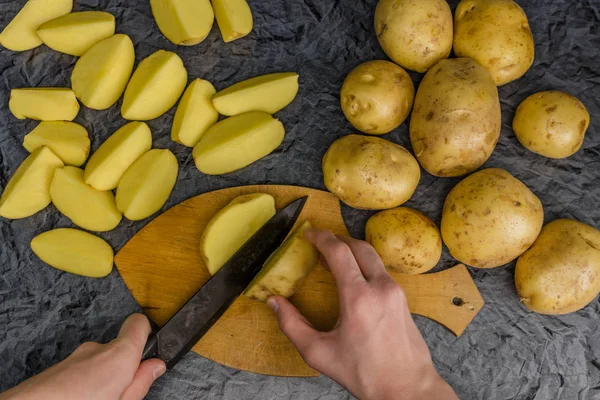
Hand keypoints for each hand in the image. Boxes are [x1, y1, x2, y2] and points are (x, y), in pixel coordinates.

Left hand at [0, 314, 164, 399]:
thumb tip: (156, 367)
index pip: (138, 324)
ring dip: (100, 379)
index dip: (146, 335)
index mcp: (118, 356)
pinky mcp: (57, 367)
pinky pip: (80, 371)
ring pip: (97, 362)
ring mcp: (74, 357)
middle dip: (122, 369)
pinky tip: (78, 399)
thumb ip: (140, 383)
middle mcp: (96, 349)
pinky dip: (82, 383)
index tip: (149, 353)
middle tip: (120, 393)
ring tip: (95, 399)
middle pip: (119, 349)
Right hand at [267, 230, 458, 399]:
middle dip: (337, 239)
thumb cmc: (365, 373)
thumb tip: (275, 303)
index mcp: (359, 298)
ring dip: (352, 251)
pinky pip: (381, 270)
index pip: (339, 252)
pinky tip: (353, 277)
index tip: (309, 235)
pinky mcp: (402, 298)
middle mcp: (380, 288)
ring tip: (334, 259)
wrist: (407, 388)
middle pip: (358, 246)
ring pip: (372, 257)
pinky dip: (364, 265)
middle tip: (320, 243)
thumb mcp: (320, 353)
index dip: (321, 238)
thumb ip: (293, 326)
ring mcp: (395, 291)